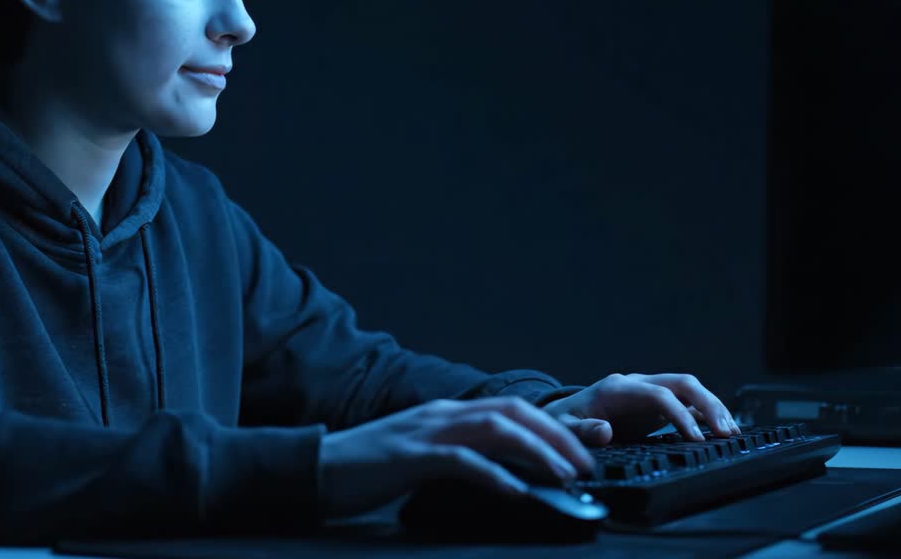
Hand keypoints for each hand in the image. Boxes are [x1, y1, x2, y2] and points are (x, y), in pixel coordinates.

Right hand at [317, 396, 596, 517]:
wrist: (314, 468)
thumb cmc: (364, 469)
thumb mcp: (418, 456)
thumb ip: (454, 456)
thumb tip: (500, 474)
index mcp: (444, 414)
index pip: (509, 409)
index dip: (550, 426)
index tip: (580, 449)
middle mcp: (441, 415)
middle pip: (512, 412)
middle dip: (556, 435)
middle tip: (586, 462)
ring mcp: (426, 432)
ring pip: (496, 429)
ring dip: (538, 451)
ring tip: (565, 475)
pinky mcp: (411, 456)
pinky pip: (463, 461)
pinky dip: (496, 474)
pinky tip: (518, 491)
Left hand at [543, 373, 739, 445]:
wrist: (562, 417)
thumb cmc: (563, 422)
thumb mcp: (564, 428)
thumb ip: (582, 431)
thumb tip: (604, 430)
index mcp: (617, 387)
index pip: (658, 394)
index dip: (679, 414)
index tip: (694, 439)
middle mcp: (637, 384)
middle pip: (681, 383)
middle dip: (708, 404)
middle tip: (725, 432)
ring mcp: (648, 392)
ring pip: (689, 390)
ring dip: (712, 408)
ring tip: (731, 432)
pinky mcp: (655, 405)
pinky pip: (687, 403)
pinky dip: (706, 414)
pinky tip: (722, 429)